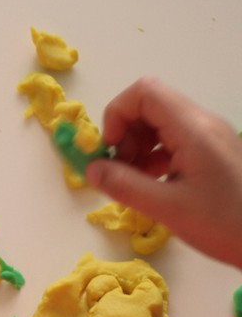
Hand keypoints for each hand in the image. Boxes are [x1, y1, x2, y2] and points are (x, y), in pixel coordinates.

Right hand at [87, 77, 241, 268]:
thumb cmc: (226, 224)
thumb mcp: (168, 209)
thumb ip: (124, 186)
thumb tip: (90, 169)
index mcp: (193, 129)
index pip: (144, 92)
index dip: (116, 115)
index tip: (110, 151)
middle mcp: (203, 123)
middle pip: (150, 103)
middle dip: (124, 132)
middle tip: (119, 169)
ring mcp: (210, 136)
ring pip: (160, 121)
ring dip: (137, 145)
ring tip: (134, 180)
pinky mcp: (214, 150)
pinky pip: (174, 138)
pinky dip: (154, 155)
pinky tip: (153, 184)